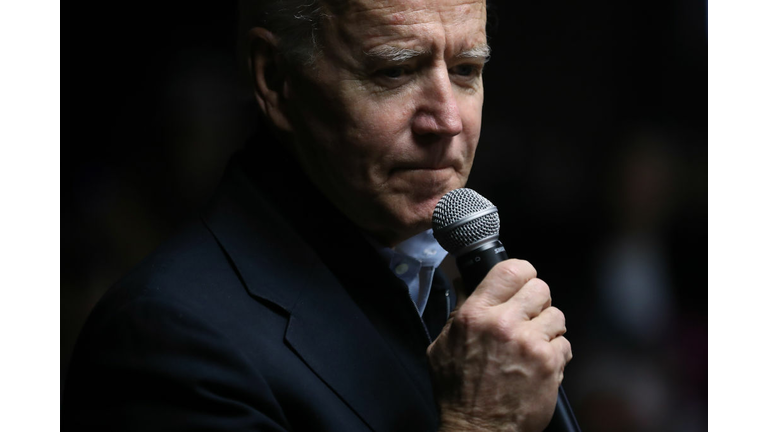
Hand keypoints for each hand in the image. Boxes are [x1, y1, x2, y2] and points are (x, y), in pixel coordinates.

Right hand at [427, 259, 572, 431]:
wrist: (477, 429)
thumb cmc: (458, 391)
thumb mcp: (442, 346)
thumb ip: (459, 311)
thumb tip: (465, 281)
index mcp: (475, 315)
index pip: (510, 269)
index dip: (522, 272)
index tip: (523, 281)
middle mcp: (503, 324)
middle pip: (540, 287)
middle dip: (537, 301)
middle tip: (529, 317)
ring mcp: (528, 343)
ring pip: (557, 315)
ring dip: (548, 328)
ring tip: (534, 344)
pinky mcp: (548, 364)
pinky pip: (565, 343)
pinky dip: (555, 354)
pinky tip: (539, 365)